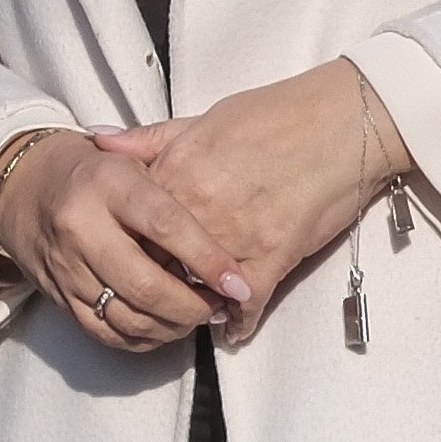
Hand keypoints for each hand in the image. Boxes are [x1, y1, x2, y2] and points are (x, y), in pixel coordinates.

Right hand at [0, 125, 244, 353]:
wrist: (23, 187)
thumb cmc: (96, 171)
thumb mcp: (132, 155)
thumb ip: (178, 179)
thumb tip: (225, 214)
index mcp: (107, 183)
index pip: (167, 226)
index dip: (208, 260)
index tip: (239, 283)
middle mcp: (81, 226)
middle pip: (146, 285)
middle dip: (193, 306)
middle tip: (221, 306)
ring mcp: (65, 267)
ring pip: (128, 317)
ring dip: (173, 327)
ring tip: (199, 317)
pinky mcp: (58, 297)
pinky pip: (106, 333)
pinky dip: (144, 338)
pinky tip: (167, 327)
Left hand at [126, 62, 414, 343]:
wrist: (343, 120)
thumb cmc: (277, 113)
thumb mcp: (204, 118)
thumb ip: (150, 139)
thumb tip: (97, 139)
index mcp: (175, 171)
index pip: (131, 225)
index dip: (128, 247)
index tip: (130, 260)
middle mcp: (197, 206)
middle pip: (156, 264)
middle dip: (156, 285)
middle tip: (158, 299)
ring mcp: (234, 234)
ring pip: (196, 290)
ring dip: (195, 308)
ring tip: (196, 314)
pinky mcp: (273, 256)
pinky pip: (246, 303)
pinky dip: (239, 321)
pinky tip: (234, 328)